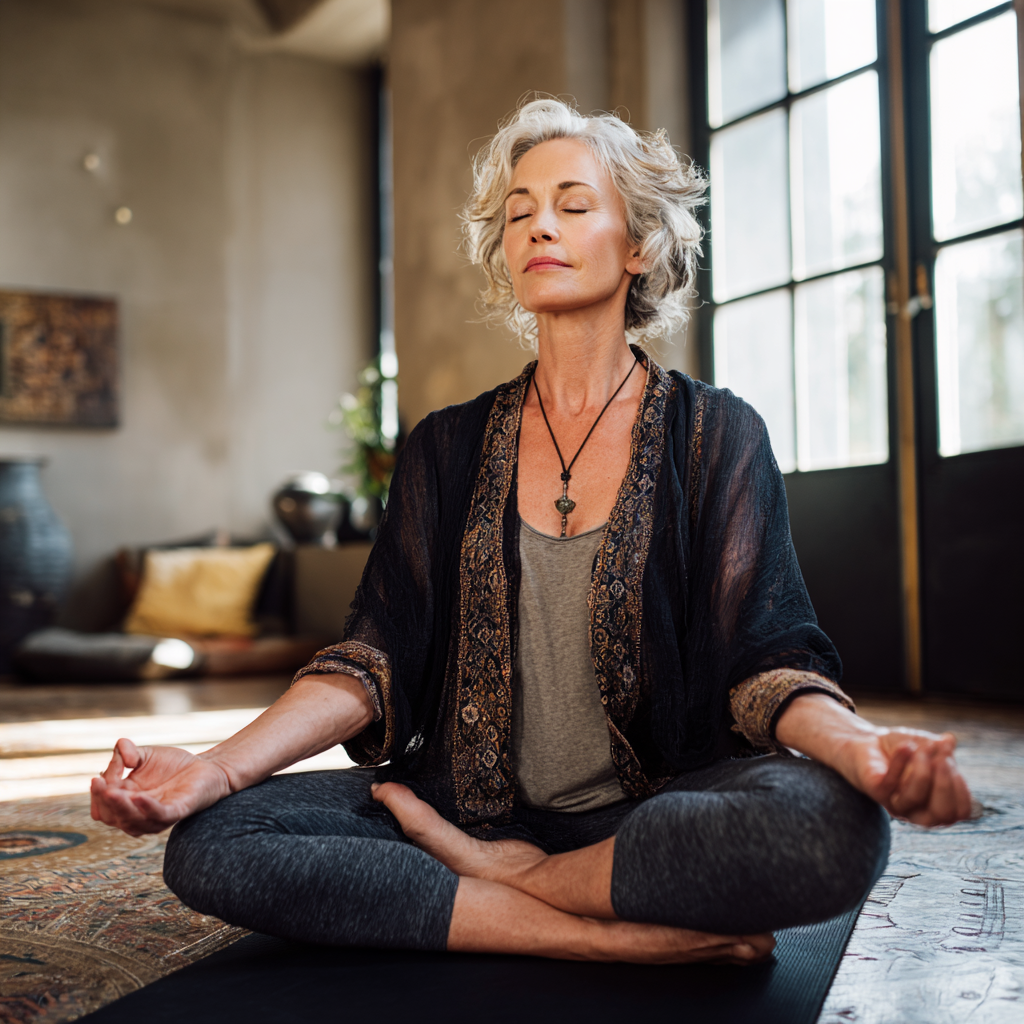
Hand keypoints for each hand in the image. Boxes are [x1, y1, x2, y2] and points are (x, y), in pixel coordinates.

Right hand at [90, 738, 231, 836]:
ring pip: (133, 821)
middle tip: (102, 784)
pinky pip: (160, 816)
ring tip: (112, 791)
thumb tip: (120, 753)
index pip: (102, 807)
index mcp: (126, 802)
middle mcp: (138, 814)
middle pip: (113, 817)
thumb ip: (126, 751)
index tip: (98, 778)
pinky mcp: (177, 812)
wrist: (205, 766)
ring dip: (121, 807)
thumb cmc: (172, 764)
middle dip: (104, 801)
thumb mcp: (144, 754)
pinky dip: (147, 808)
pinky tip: (138, 796)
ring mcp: (157, 816)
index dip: (97, 795)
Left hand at [834, 727, 972, 825]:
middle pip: (942, 814)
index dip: (961, 787)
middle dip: (945, 783)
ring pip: (914, 797)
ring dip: (922, 770)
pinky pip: (891, 783)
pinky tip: (905, 747)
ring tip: (920, 749)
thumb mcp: (929, 746)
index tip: (951, 760)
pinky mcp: (877, 792)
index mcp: (938, 805)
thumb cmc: (905, 748)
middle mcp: (920, 811)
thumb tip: (950, 740)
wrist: (870, 742)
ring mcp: (897, 804)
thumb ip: (942, 749)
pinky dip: (900, 762)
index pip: (960, 812)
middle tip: (941, 758)